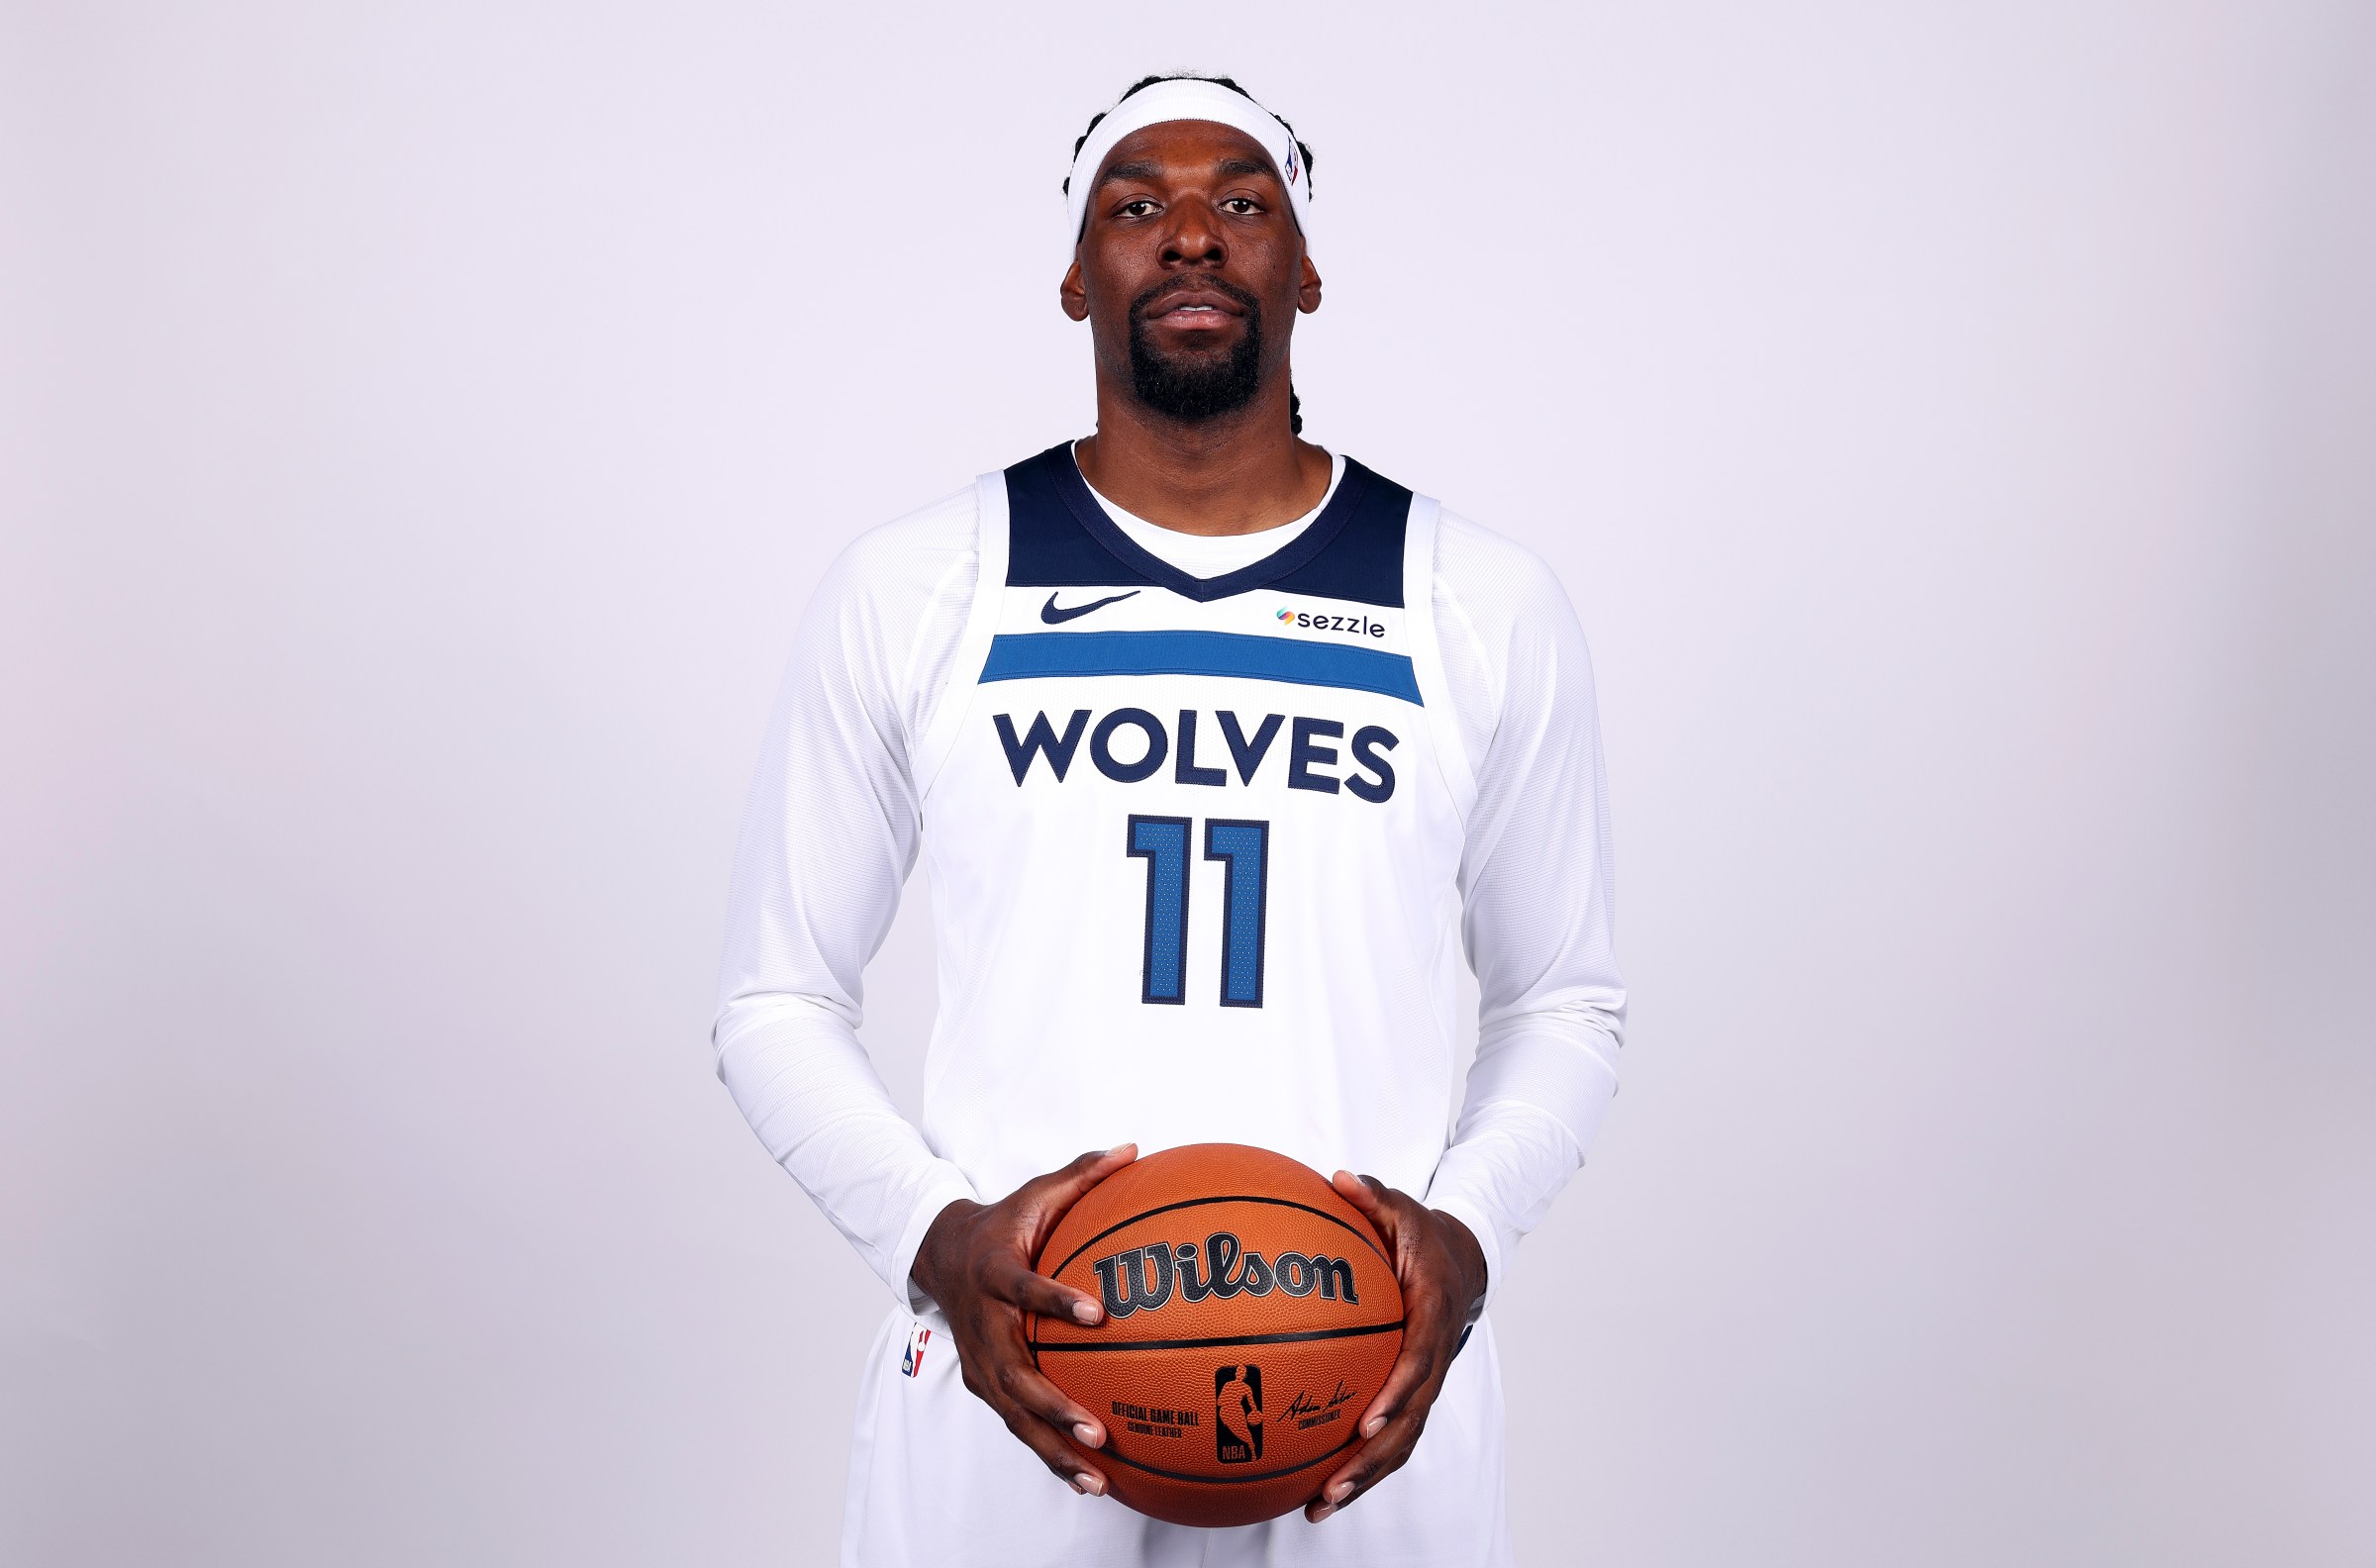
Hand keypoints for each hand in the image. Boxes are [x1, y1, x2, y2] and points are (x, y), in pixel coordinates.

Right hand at [909, 1144, 1137, 1496]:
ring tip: (1096, 1476)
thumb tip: (1133, 1148)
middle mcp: (984, 1324)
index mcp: (996, 1273)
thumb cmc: (1001, 1225)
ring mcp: (979, 1361)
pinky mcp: (983, 1384)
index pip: (1024, 1288)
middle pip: (1014, 1374)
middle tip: (1096, 1428)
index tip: (1095, 1314)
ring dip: (1053, 1447)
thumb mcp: (1035, 1193)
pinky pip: (1016, 1424)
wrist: (938, 1255)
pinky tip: (1088, 1481)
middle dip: (1054, 1406)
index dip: (1054, 1300)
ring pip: (1014, 1414)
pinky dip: (1047, 1453)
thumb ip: (1082, 1173)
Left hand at [1305, 1171, 1488, 1522]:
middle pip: (1409, 1421)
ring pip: (1401, 1441)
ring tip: (1320, 1505)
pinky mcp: (1412, 1397)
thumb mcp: (1403, 1208)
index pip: (1418, 1362)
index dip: (1396, 1394)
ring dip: (1365, 1477)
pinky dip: (1361, 1467)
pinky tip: (1318, 1489)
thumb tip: (1339, 1177)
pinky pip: (1390, 1438)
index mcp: (1430, 1315)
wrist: (1462, 1264)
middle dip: (1373, 1459)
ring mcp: (1424, 1384)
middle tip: (1333, 1485)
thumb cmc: (1421, 1237)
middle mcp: (1432, 1360)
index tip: (1367, 1420)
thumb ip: (1373, 1195)